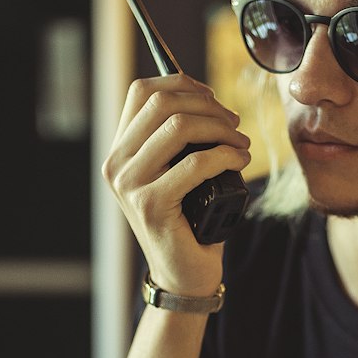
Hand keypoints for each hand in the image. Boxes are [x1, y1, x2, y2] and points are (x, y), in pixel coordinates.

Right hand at [101, 74, 250, 296]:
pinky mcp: (151, 205)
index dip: (182, 84)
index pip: (142, 92)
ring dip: (220, 128)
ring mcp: (129, 185)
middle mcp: (116, 164)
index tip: (212, 99)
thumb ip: (176, 138)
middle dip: (207, 105)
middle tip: (234, 123)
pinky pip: (195, 163)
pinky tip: (240, 160)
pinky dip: (225, 155)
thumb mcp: (176, 171)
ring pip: (178, 127)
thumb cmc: (189, 220)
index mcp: (119, 151)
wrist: (184, 273)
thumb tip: (204, 96)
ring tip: (241, 143)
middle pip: (161, 102)